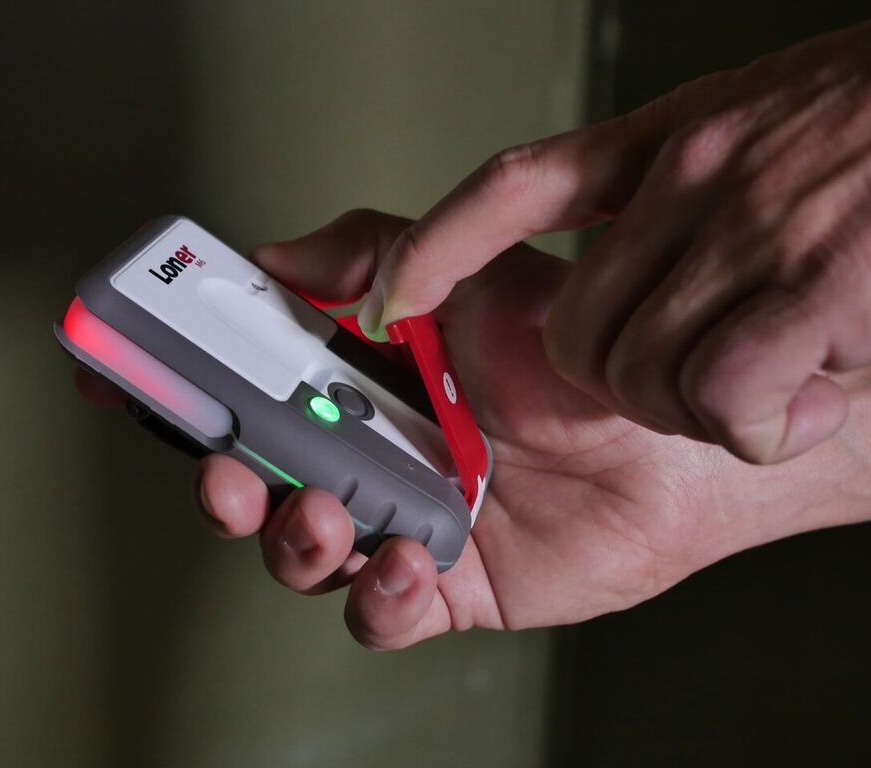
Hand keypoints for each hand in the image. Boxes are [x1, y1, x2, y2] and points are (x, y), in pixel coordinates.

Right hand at [191, 210, 870, 648]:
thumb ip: (374, 253)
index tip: (125, 378)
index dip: (182, 386)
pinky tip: (397, 566)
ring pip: (303, 555)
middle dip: (222, 483)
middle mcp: (368, 457)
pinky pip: (381, 614)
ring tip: (328, 513)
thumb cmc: (574, 357)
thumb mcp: (470, 276)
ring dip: (293, 541)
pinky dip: (374, 598)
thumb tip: (279, 253)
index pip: (245, 387)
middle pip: (256, 482)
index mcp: (358, 386)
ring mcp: (400, 524)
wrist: (665, 439)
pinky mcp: (445, 586)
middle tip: (228, 470)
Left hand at [356, 21, 870, 464]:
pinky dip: (765, 422)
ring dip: (704, 403)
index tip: (387, 298)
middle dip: (623, 385)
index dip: (434, 247)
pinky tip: (816, 393)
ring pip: (640, 368)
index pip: (513, 188)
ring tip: (783, 376)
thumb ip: (656, 203)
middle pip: (575, 331)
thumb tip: (558, 273)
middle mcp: (697, 174)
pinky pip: (725, 392)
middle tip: (703, 380)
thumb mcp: (757, 144)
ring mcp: (753, 223)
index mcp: (672, 142)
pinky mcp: (816, 277)